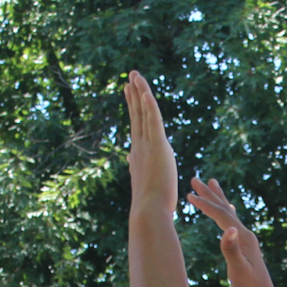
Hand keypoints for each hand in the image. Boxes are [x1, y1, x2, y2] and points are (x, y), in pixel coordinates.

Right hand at [125, 71, 177, 216]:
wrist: (149, 211)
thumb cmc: (151, 205)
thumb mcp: (145, 182)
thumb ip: (138, 168)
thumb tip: (129, 160)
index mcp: (139, 155)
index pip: (137, 126)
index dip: (134, 107)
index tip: (130, 93)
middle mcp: (139, 147)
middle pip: (137, 114)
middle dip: (134, 94)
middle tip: (131, 77)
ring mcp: (147, 146)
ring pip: (143, 113)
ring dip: (139, 92)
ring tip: (135, 75)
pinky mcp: (158, 147)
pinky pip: (153, 120)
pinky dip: (149, 105)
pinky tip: (144, 91)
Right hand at [185, 177, 283, 286]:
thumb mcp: (239, 271)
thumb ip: (232, 250)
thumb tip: (229, 228)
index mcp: (244, 238)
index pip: (221, 215)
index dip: (205, 204)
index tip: (188, 195)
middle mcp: (245, 237)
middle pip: (225, 209)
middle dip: (211, 194)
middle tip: (196, 179)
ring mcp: (245, 244)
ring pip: (229, 216)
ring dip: (219, 201)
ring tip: (212, 186)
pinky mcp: (243, 253)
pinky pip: (232, 228)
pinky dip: (227, 218)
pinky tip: (228, 219)